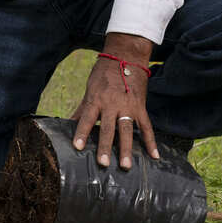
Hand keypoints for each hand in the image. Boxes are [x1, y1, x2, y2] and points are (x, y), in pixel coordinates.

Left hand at [70, 36, 158, 169]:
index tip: (78, 147)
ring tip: (125, 165)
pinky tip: (154, 156)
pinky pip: (146, 126)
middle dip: (105, 146)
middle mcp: (112, 104)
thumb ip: (81, 109)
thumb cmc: (104, 74)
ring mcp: (128, 106)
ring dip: (126, 148)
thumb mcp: (89, 89)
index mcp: (96, 99)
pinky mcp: (140, 107)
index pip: (87, 118)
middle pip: (108, 128)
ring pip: (127, 130)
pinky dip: (151, 141)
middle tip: (103, 163)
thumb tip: (67, 123)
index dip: (82, 133)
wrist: (126, 57)